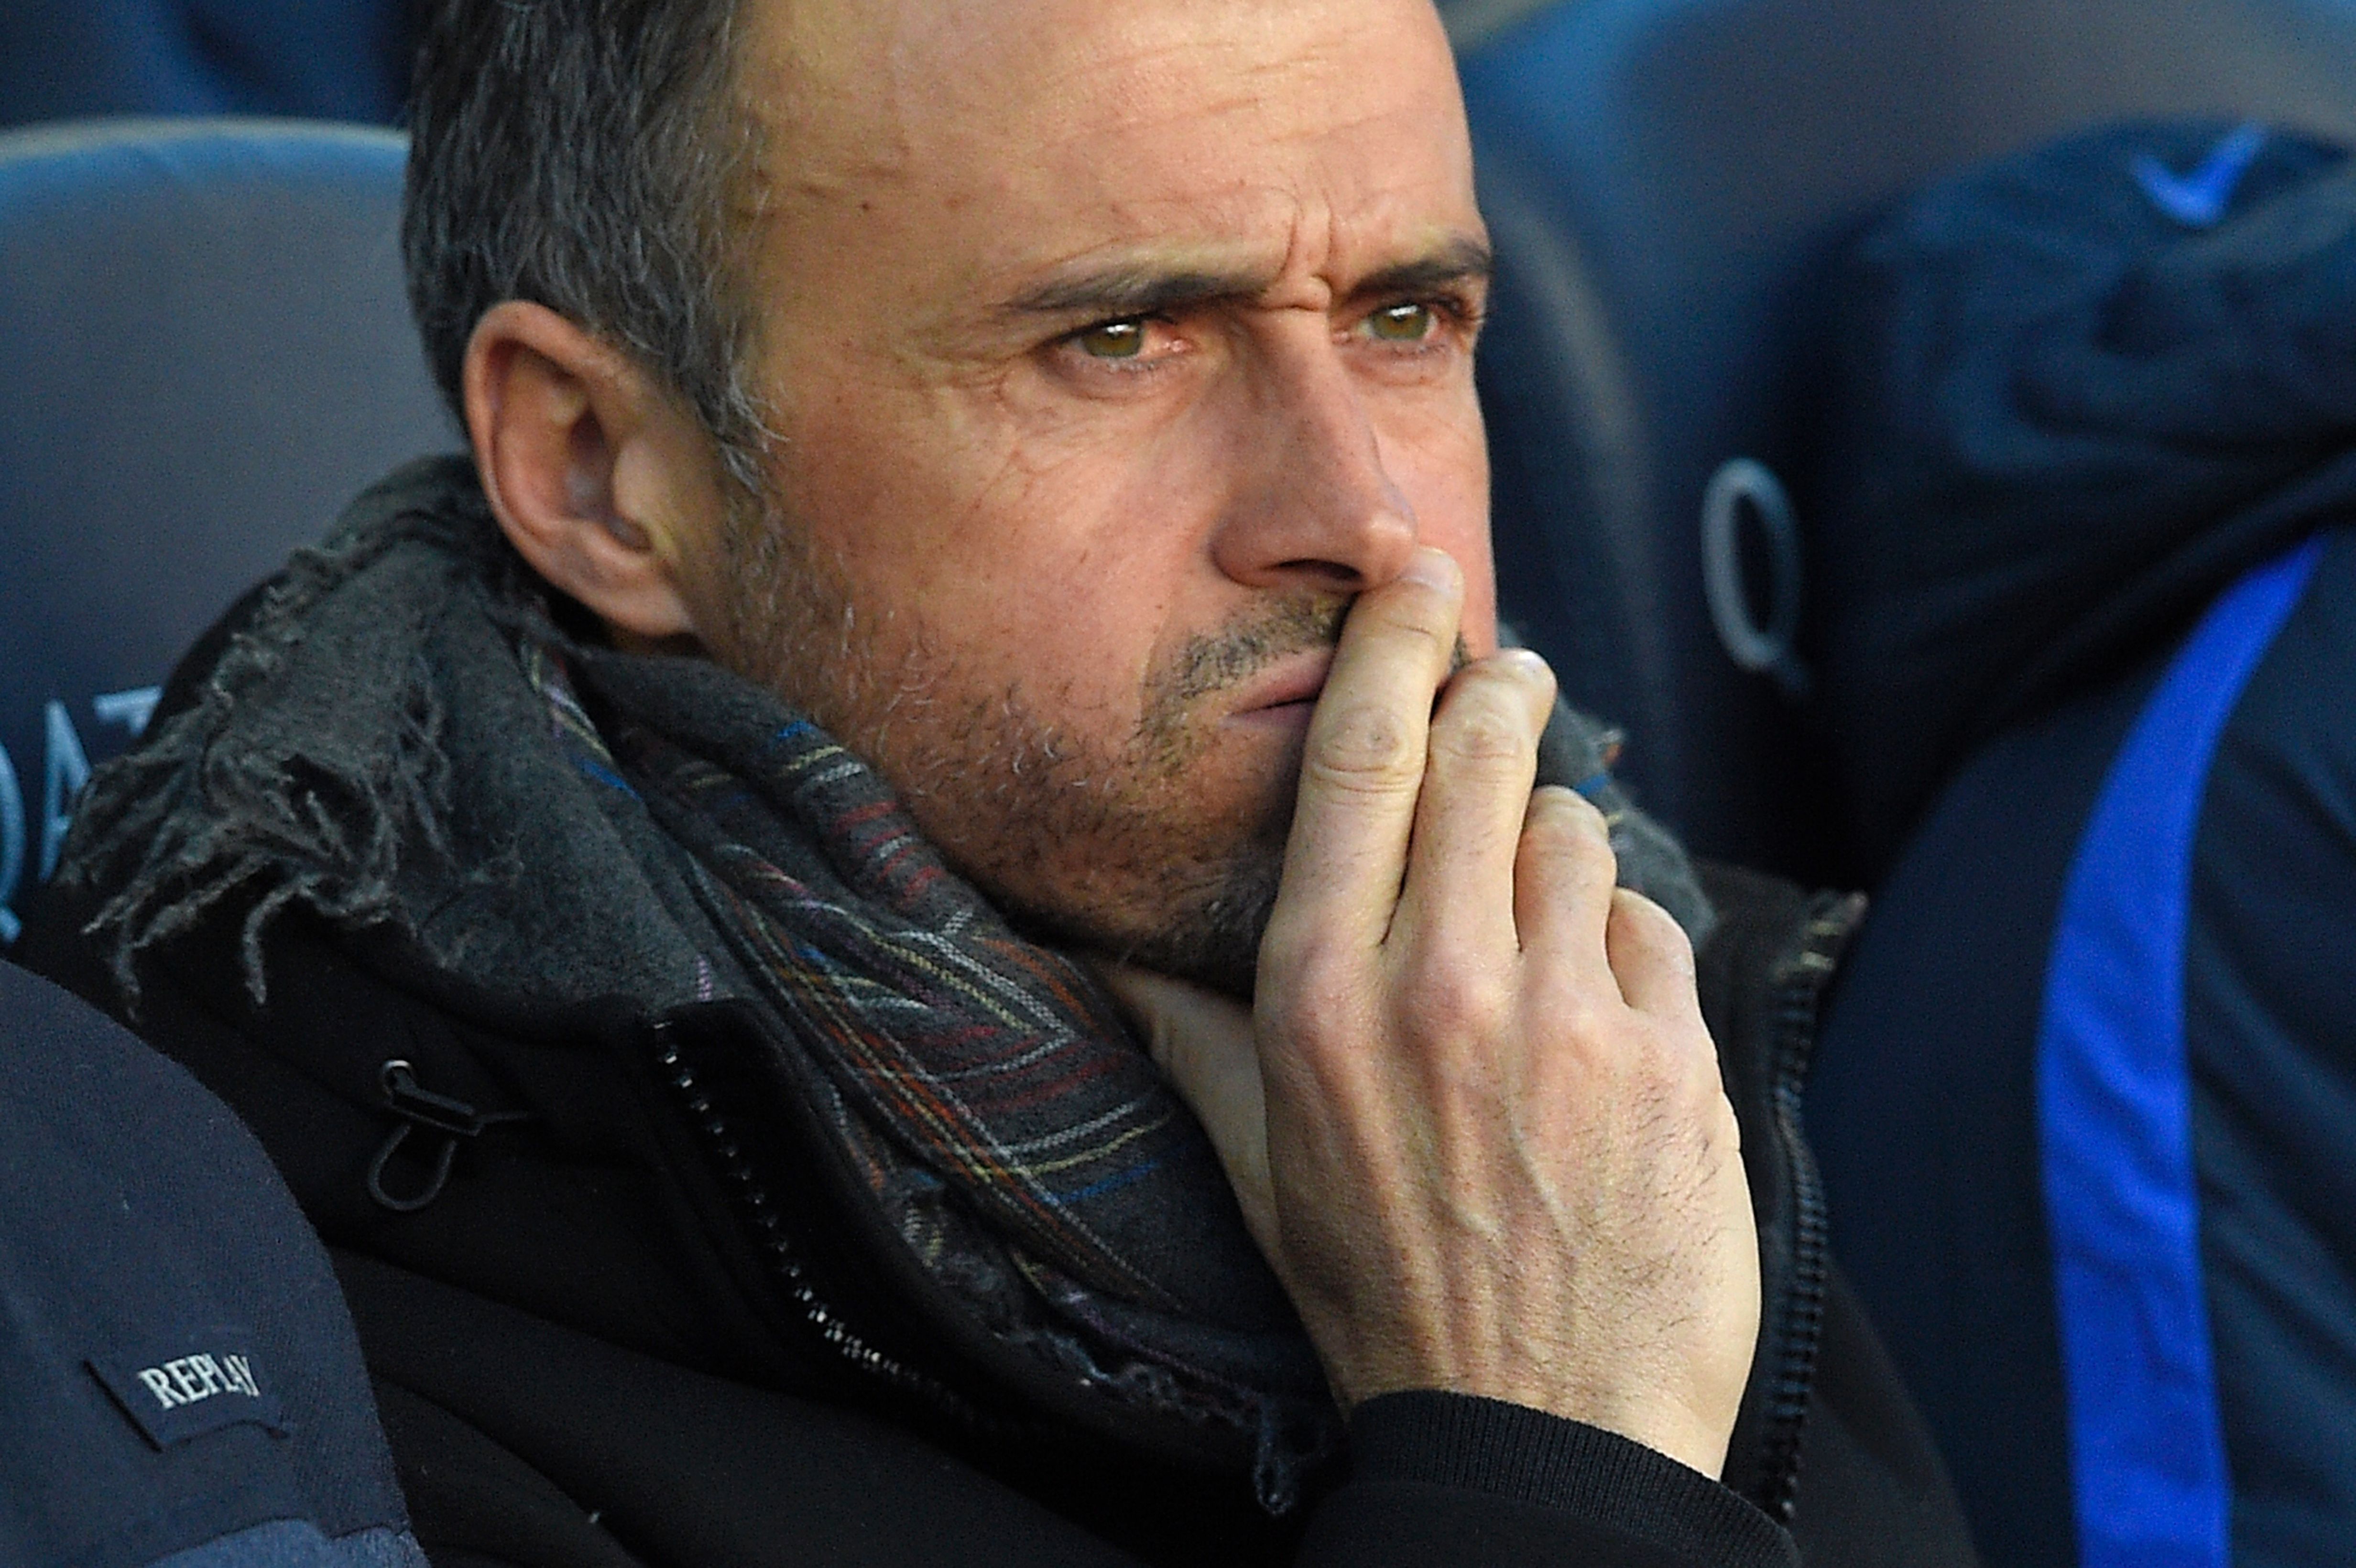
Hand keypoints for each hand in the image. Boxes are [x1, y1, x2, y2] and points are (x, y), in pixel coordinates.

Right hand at [1102, 548, 1757, 1477]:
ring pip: (1577, 835)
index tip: (1414, 569)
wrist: (1539, 1434)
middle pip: (1482, 756)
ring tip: (1538, 916)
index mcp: (1322, 1002)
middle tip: (1506, 669)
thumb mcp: (1260, 1167)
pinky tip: (1600, 1017)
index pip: (1356, 764)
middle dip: (1496, 689)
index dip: (1390, 643)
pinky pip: (1651, 931)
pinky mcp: (1671, 1061)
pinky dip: (1626, 949)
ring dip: (1559, 846)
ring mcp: (1567, 1022)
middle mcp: (1440, 989)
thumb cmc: (1383, 1297)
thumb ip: (1188, 1036)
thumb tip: (1096, 953)